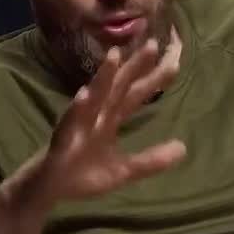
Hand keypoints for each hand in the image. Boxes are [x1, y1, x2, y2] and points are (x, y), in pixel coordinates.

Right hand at [42, 37, 186, 200]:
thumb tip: (183, 148)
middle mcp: (97, 113)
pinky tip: (83, 95)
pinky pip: (71, 120)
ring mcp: (79, 122)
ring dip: (104, 75)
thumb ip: (151, 160)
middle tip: (153, 44)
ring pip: (95, 95)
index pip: (137, 94)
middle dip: (135, 66)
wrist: (50, 189)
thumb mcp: (124, 170)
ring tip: (114, 55)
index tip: (177, 61)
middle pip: (120, 86)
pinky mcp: (63, 136)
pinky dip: (77, 107)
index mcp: (112, 118)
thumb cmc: (84, 173)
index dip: (155, 79)